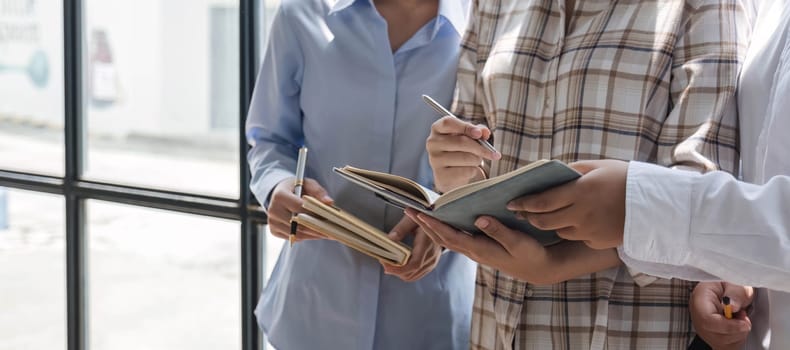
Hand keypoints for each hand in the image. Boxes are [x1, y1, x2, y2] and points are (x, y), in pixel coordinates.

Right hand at [267, 177, 333, 241]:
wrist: (280, 193)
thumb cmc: (296, 188)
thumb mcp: (307, 184)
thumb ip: (318, 191)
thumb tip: (329, 202)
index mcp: (280, 195)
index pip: (299, 208)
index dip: (315, 214)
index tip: (328, 218)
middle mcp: (273, 210)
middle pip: (298, 223)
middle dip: (317, 227)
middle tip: (332, 230)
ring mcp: (272, 222)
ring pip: (297, 233)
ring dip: (313, 235)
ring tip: (327, 233)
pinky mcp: (274, 231)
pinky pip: (294, 238)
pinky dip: (306, 237)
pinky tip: (316, 233)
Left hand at [381, 215, 441, 281]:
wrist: (439, 222)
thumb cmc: (425, 219)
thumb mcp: (412, 219)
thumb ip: (401, 228)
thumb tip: (391, 238)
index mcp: (427, 244)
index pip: (415, 263)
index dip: (399, 269)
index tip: (387, 266)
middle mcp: (431, 255)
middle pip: (412, 272)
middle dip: (395, 271)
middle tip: (384, 262)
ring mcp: (432, 261)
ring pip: (413, 276)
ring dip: (399, 273)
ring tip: (390, 263)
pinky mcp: (431, 264)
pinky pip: (417, 274)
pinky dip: (406, 273)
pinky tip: (399, 266)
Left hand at [406, 209, 609, 284]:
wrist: (538, 269)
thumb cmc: (529, 254)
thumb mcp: (517, 242)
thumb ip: (498, 230)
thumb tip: (479, 219)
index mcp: (479, 249)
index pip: (450, 236)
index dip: (433, 224)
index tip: (419, 213)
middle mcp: (473, 251)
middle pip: (443, 238)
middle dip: (424, 225)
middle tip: (408, 210)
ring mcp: (476, 251)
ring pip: (448, 239)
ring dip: (432, 227)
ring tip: (419, 214)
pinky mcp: (480, 249)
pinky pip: (457, 238)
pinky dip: (445, 230)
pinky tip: (442, 221)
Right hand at [426, 116, 500, 192]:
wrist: (452, 174)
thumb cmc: (460, 150)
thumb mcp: (469, 136)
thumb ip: (478, 131)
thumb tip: (485, 132)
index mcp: (437, 128)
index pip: (449, 123)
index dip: (466, 127)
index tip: (480, 134)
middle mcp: (432, 143)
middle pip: (461, 141)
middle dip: (480, 148)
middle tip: (493, 154)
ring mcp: (434, 160)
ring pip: (466, 157)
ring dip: (477, 160)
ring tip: (475, 161)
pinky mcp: (440, 175)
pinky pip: (466, 171)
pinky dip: (473, 171)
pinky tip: (469, 170)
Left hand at [506, 159, 627, 248]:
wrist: (657, 204)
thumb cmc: (626, 179)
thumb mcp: (599, 167)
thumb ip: (572, 171)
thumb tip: (551, 176)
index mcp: (581, 191)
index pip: (542, 202)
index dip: (523, 204)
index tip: (510, 203)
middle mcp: (582, 214)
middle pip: (544, 221)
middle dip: (529, 217)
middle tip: (521, 212)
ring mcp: (590, 230)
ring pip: (558, 231)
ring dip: (550, 224)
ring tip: (545, 216)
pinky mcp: (598, 242)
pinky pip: (576, 237)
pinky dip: (571, 230)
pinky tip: (574, 221)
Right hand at [690, 282, 752, 349]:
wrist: (726, 290)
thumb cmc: (728, 285)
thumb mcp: (734, 282)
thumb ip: (735, 292)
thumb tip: (732, 305)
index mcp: (699, 298)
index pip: (707, 319)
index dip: (728, 325)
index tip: (744, 322)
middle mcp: (697, 316)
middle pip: (715, 335)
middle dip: (737, 330)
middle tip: (743, 315)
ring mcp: (703, 328)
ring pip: (722, 343)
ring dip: (738, 334)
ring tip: (739, 318)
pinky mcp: (711, 337)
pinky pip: (725, 346)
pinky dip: (736, 338)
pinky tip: (736, 326)